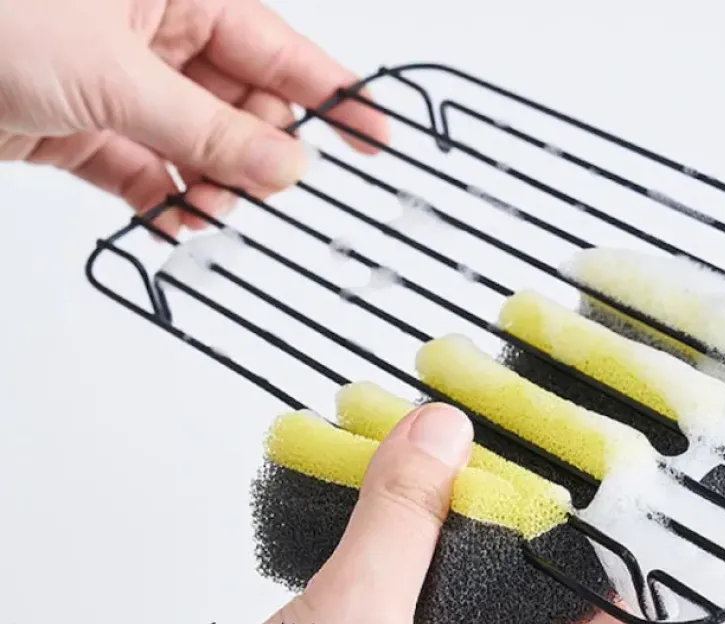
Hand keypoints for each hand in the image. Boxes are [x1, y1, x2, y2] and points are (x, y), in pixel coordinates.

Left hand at [0, 0, 387, 234]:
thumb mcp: (114, 74)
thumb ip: (207, 129)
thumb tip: (282, 163)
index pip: (279, 48)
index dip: (332, 94)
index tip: (375, 135)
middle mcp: (153, 33)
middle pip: (241, 103)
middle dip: (262, 152)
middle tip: (280, 191)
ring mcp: (119, 81)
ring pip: (196, 144)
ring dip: (213, 186)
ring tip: (224, 214)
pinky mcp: (83, 124)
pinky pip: (144, 171)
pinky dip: (162, 201)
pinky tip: (180, 224)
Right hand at [212, 404, 628, 623]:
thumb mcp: (351, 623)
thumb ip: (400, 523)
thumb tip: (441, 438)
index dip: (595, 559)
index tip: (583, 493)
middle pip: (526, 619)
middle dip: (511, 544)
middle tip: (499, 475)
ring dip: (450, 559)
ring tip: (440, 493)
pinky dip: (406, 584)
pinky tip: (384, 546)